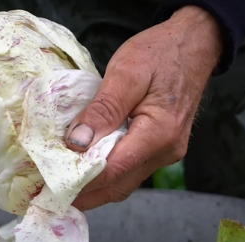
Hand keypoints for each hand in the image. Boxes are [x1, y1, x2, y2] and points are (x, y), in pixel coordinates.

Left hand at [65, 5, 222, 209]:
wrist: (195, 44)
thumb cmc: (160, 52)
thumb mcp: (126, 73)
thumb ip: (102, 109)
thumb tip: (76, 143)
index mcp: (159, 133)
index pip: (113, 170)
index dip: (80, 181)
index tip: (50, 185)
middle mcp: (166, 151)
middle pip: (118, 185)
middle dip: (84, 193)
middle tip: (50, 194)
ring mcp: (166, 153)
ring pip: (124, 182)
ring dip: (95, 188)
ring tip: (62, 186)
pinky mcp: (162, 149)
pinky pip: (131, 170)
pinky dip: (107, 174)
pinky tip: (86, 170)